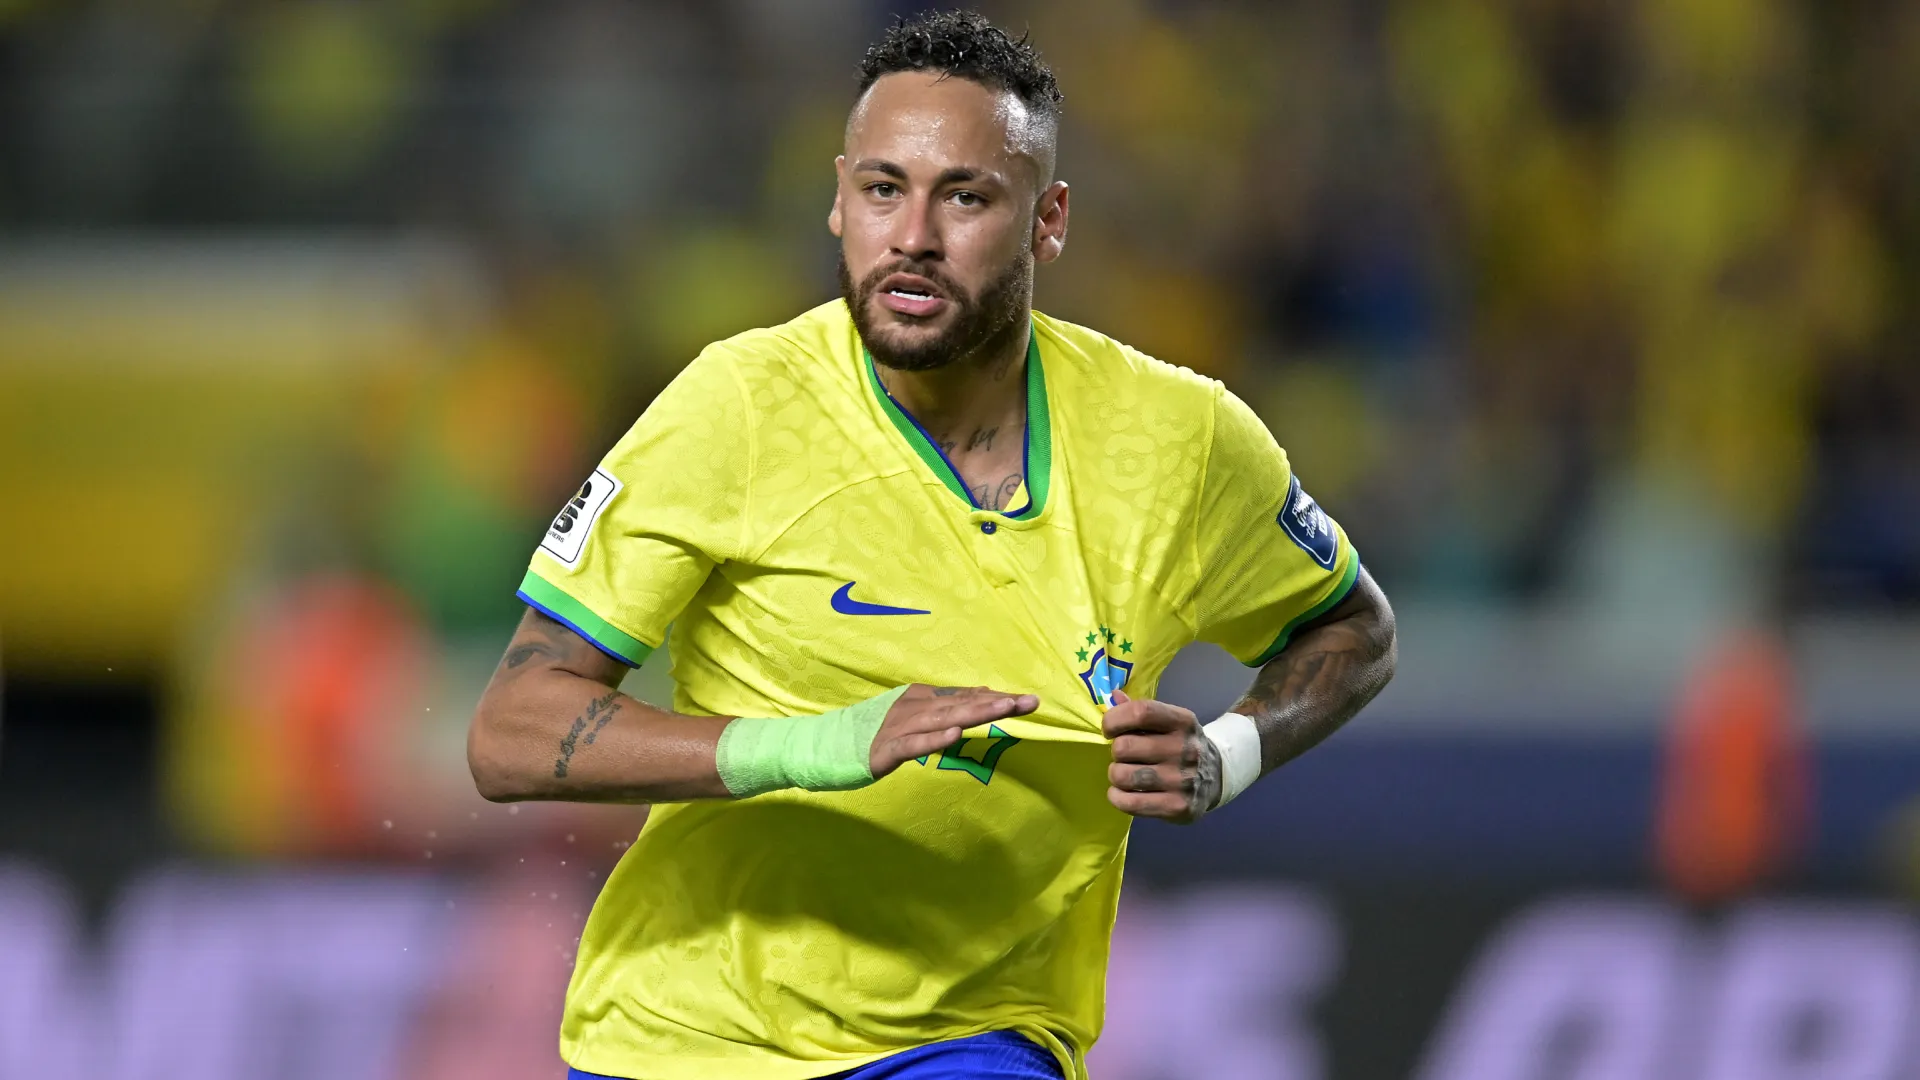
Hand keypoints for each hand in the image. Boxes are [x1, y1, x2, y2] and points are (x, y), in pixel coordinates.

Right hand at [869, 684, 1039, 778]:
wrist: (830, 746)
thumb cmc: (877, 732)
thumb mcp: (915, 716)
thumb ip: (946, 707)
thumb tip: (983, 694)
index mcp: (922, 698)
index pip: (966, 696)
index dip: (997, 698)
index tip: (1027, 700)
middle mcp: (915, 707)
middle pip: (962, 704)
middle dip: (997, 703)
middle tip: (1029, 702)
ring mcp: (900, 726)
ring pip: (943, 718)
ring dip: (974, 713)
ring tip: (1003, 710)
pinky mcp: (886, 750)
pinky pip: (914, 745)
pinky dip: (934, 739)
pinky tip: (955, 735)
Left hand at [1102, 690, 1221, 823]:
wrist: (1217, 777)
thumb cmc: (1180, 744)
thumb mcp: (1169, 722)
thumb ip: (1140, 711)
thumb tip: (1113, 697)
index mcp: (1182, 721)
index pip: (1140, 712)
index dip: (1114, 720)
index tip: (1110, 730)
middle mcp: (1185, 749)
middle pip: (1124, 747)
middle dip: (1116, 752)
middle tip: (1125, 756)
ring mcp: (1182, 780)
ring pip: (1123, 776)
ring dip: (1116, 775)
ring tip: (1125, 774)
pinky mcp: (1178, 807)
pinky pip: (1130, 803)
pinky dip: (1117, 797)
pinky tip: (1122, 793)